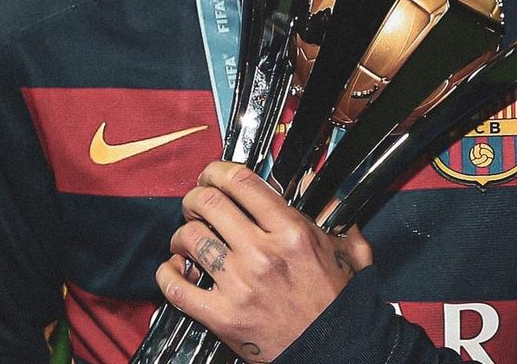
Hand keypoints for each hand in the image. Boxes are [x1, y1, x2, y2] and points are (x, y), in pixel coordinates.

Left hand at [157, 160, 372, 362]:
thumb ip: (334, 211)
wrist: (336, 350)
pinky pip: (178, 288)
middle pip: (209, 203)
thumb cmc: (339, 300)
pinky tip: (173, 268)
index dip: (218, 170)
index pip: (241, 182)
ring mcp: (239, 285)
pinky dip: (167, 273)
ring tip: (187, 236)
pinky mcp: (223, 317)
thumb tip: (317, 182)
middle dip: (195, 196)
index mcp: (290, 231)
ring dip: (182, 233)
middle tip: (196, 201)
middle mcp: (262, 253)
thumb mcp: (349, 247)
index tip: (212, 173)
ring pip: (190, 239)